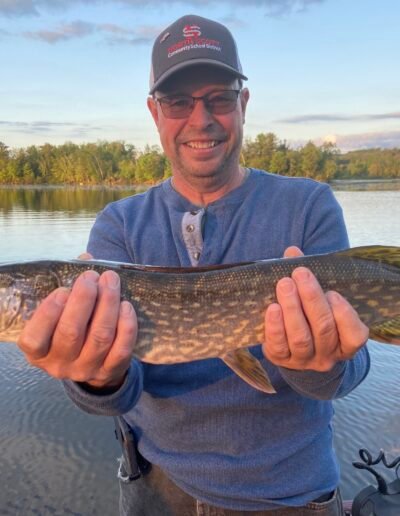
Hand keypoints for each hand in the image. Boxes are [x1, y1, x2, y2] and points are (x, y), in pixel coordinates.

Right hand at [17, 252, 136, 389]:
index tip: (63, 290)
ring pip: (100, 337)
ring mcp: (86, 369)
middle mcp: (59, 364)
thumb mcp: (60, 311)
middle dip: (83, 299)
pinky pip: (121, 349)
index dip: (48, 313)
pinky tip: (126, 305)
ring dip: (107, 304)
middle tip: (91, 276)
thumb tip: (86, 258)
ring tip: (111, 280)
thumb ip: (68, 285)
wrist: (89, 359)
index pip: (34, 339)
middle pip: (71, 332)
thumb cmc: (70, 325)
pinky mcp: (110, 371)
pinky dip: (126, 326)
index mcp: (38, 352)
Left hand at [263, 246, 368, 371]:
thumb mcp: (315, 299)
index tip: (332, 292)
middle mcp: (328, 355)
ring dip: (293, 309)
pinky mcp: (281, 360)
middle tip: (300, 273)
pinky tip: (272, 308)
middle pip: (324, 329)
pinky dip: (275, 326)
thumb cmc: (309, 316)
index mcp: (345, 342)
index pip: (355, 335)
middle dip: (312, 299)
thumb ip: (308, 277)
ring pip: (301, 338)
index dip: (344, 314)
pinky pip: (279, 346)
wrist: (290, 347)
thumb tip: (292, 252)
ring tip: (284, 285)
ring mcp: (304, 360)